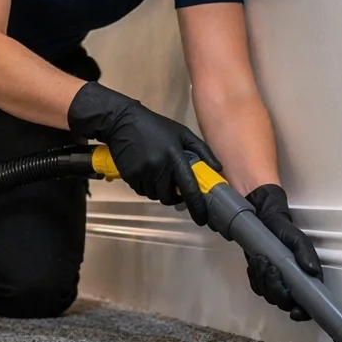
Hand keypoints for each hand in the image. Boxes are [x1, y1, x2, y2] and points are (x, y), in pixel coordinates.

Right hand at [67, 82, 221, 225]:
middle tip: (174, 188)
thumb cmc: (156, 127)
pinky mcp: (130, 176)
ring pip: (155, 195)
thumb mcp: (182, 133)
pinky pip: (142, 190)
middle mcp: (159, 168)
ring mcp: (143, 173)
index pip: (189, 188)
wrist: (123, 122)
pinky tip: (146, 172)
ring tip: (158, 174)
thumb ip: (202, 150)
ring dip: (159, 190)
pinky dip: (146, 186)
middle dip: (174, 198)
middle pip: (169, 197)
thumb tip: (218, 169)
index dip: (197, 206)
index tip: (202, 219)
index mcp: (175, 157)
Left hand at [243, 184, 321, 320]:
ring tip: (261, 259)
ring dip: (263, 280)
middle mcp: (290, 283)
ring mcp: (274, 281)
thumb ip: (305, 253)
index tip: (295, 311)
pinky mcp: (259, 276)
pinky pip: (256, 286)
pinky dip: (255, 277)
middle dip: (276, 289)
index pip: (306, 304)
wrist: (260, 217)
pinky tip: (256, 262)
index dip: (302, 312)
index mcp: (304, 277)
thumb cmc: (282, 228)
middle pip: (284, 301)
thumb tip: (312, 271)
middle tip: (271, 268)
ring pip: (269, 295)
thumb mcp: (296, 238)